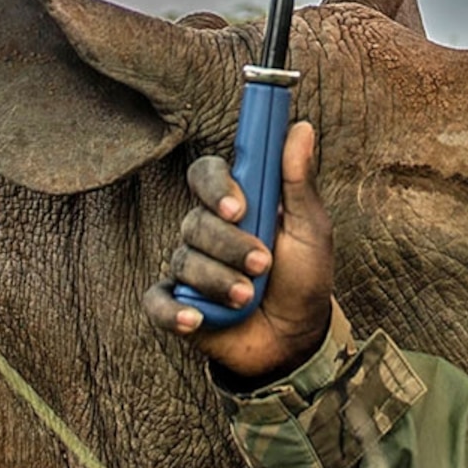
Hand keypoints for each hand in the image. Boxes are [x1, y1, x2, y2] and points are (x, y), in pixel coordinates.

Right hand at [141, 120, 334, 386]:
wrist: (297, 339)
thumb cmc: (305, 277)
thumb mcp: (311, 229)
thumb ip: (299, 182)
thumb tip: (301, 127)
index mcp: (236, 204)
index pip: (207, 176)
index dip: (215, 187)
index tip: (238, 207)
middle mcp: (207, 232)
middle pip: (194, 220)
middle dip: (229, 245)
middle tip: (263, 264)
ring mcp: (189, 269)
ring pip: (184, 261)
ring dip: (220, 281)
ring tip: (250, 298)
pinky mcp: (179, 306)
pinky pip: (157, 301)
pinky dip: (174, 310)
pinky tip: (196, 318)